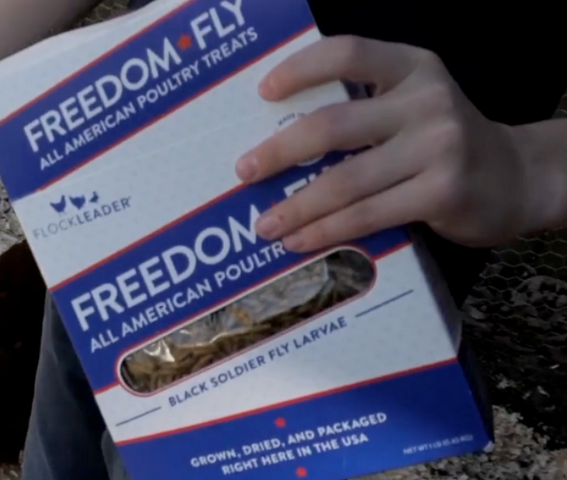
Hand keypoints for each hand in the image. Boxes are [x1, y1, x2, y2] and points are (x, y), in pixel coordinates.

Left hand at [237, 35, 542, 251]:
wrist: (515, 178)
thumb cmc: (440, 142)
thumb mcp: (410, 106)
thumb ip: (360, 107)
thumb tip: (271, 139)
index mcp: (411, 67)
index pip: (347, 53)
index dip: (300, 69)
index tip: (262, 93)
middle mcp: (427, 101)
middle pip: (333, 125)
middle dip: (279, 152)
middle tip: (243, 172)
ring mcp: (439, 147)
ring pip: (346, 180)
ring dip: (297, 206)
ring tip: (265, 224)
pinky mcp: (442, 192)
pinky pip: (368, 214)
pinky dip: (327, 230)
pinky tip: (301, 239)